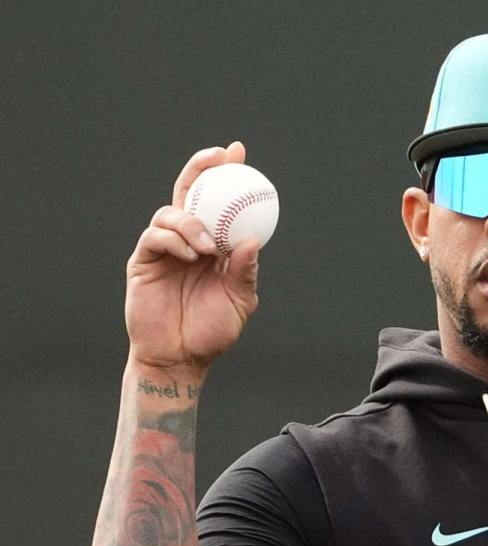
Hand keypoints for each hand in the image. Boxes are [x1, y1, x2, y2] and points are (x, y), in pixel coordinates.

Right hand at [125, 142, 260, 374]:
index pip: (220, 201)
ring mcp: (164, 249)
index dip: (226, 173)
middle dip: (201, 167)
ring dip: (191, 221)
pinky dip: (172, 239)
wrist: (181, 358)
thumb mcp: (239, 301)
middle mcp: (189, 240)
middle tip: (219, 156)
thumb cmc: (212, 330)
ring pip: (171, 213)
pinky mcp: (143, 261)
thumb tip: (251, 241)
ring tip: (207, 245)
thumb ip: (245, 271)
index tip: (239, 152)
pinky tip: (190, 253)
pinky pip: (154, 237)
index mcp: (216, 244)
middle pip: (190, 192)